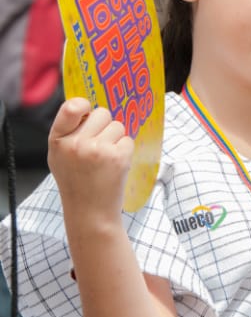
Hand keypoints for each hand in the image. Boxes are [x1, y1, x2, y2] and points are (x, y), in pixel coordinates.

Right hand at [47, 98, 132, 216]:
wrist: (90, 211)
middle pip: (101, 113)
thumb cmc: (76, 181)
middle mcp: (76, 143)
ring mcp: (98, 150)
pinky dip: (125, 150)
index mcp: (58, 140)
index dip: (84, 105)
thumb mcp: (59, 155)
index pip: (71, 107)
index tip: (87, 112)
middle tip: (99, 145)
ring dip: (116, 139)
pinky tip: (115, 164)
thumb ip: (69, 132)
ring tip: (105, 158)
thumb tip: (87, 108)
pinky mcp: (117, 157)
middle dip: (104, 125)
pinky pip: (128, 140)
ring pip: (118, 126)